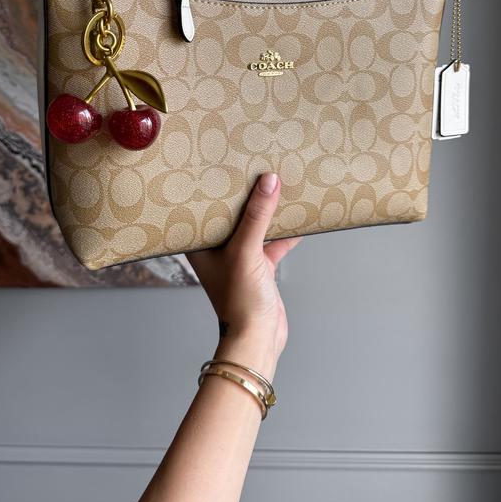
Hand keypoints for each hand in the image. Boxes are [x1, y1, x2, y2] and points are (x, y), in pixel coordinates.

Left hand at [186, 172, 301, 378]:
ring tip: (279, 184)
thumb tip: (268, 181)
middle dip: (245, 195)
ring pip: (255, 227)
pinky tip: (299, 217)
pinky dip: (285, 231)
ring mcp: (240, 258)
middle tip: (254, 166)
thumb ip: (257, 216)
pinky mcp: (260, 267)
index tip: (223, 164)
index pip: (205, 208)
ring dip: (268, 212)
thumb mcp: (246, 250)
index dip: (214, 188)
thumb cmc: (239, 300)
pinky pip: (273, 242)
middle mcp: (218, 249)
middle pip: (232, 215)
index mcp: (201, 244)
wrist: (258, 337)